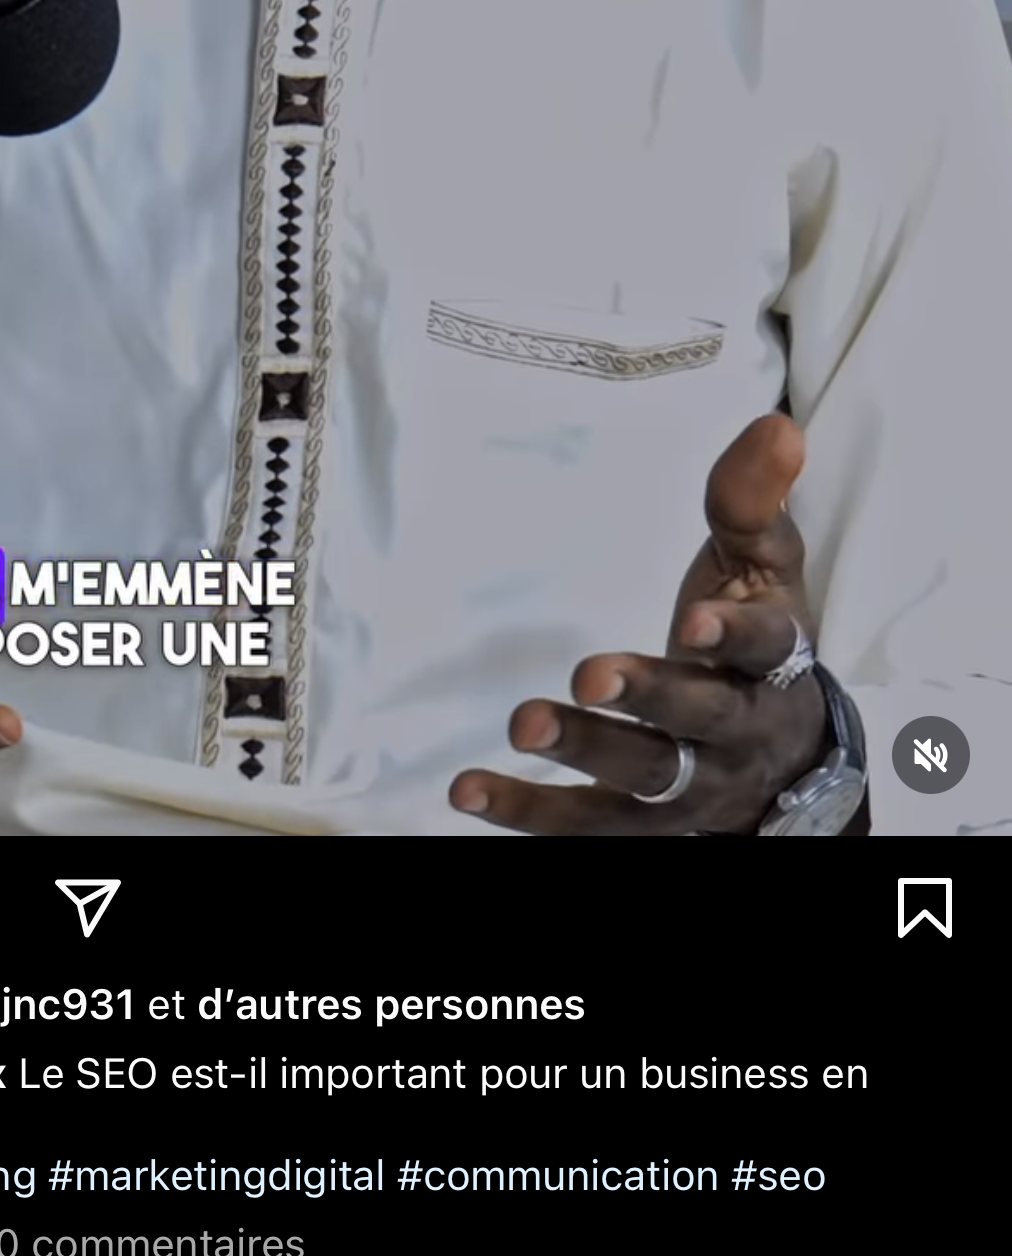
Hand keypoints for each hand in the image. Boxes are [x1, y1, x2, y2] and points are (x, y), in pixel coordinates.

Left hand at [450, 413, 829, 834]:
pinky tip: (468, 788)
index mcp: (773, 662)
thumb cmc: (758, 643)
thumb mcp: (766, 569)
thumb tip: (773, 426)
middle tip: (590, 673)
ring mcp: (691, 789)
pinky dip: (527, 814)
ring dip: (583, 753)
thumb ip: (752, 502)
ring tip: (523, 723)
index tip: (697, 623)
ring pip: (642, 781)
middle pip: (697, 721)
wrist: (788, 764)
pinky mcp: (643, 827)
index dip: (735, 636)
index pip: (766, 649)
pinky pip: (586, 829)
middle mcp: (737, 733)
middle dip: (647, 698)